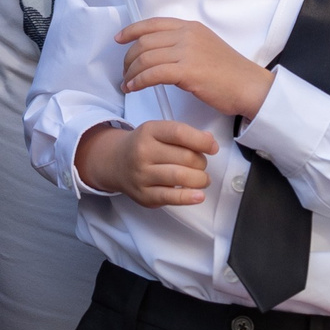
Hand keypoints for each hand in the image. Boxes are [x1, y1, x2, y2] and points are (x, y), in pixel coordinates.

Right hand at [75, 119, 215, 207]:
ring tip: (202, 179)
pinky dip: (189, 197)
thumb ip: (184, 135)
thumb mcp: (159, 132)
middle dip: (201, 162)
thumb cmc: (145, 146)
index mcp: (148, 131)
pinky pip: (171, 198)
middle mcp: (142, 152)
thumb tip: (209, 143)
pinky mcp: (144, 195)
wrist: (116, 163)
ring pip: (181, 177)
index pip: (179, 133)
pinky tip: (198, 195)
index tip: (213, 147)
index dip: (201, 141)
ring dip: (200, 179)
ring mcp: (142, 175)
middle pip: (185, 157)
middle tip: (200, 164)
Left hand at [116, 17, 272, 120]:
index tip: (119, 39)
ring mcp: (187, 52)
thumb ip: (184, 44)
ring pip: (146, 58)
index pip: (153, 24)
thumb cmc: (229, 73)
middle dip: (129, 58)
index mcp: (190, 27)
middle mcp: (187, 35)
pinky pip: (153, 74)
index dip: (131, 30)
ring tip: (127, 83)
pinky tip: (133, 88)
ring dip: (131, 72)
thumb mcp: (205, 47)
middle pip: (144, 42)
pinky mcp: (187, 71)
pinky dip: (139, 81)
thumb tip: (160, 50)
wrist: (250, 87)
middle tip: (124, 72)